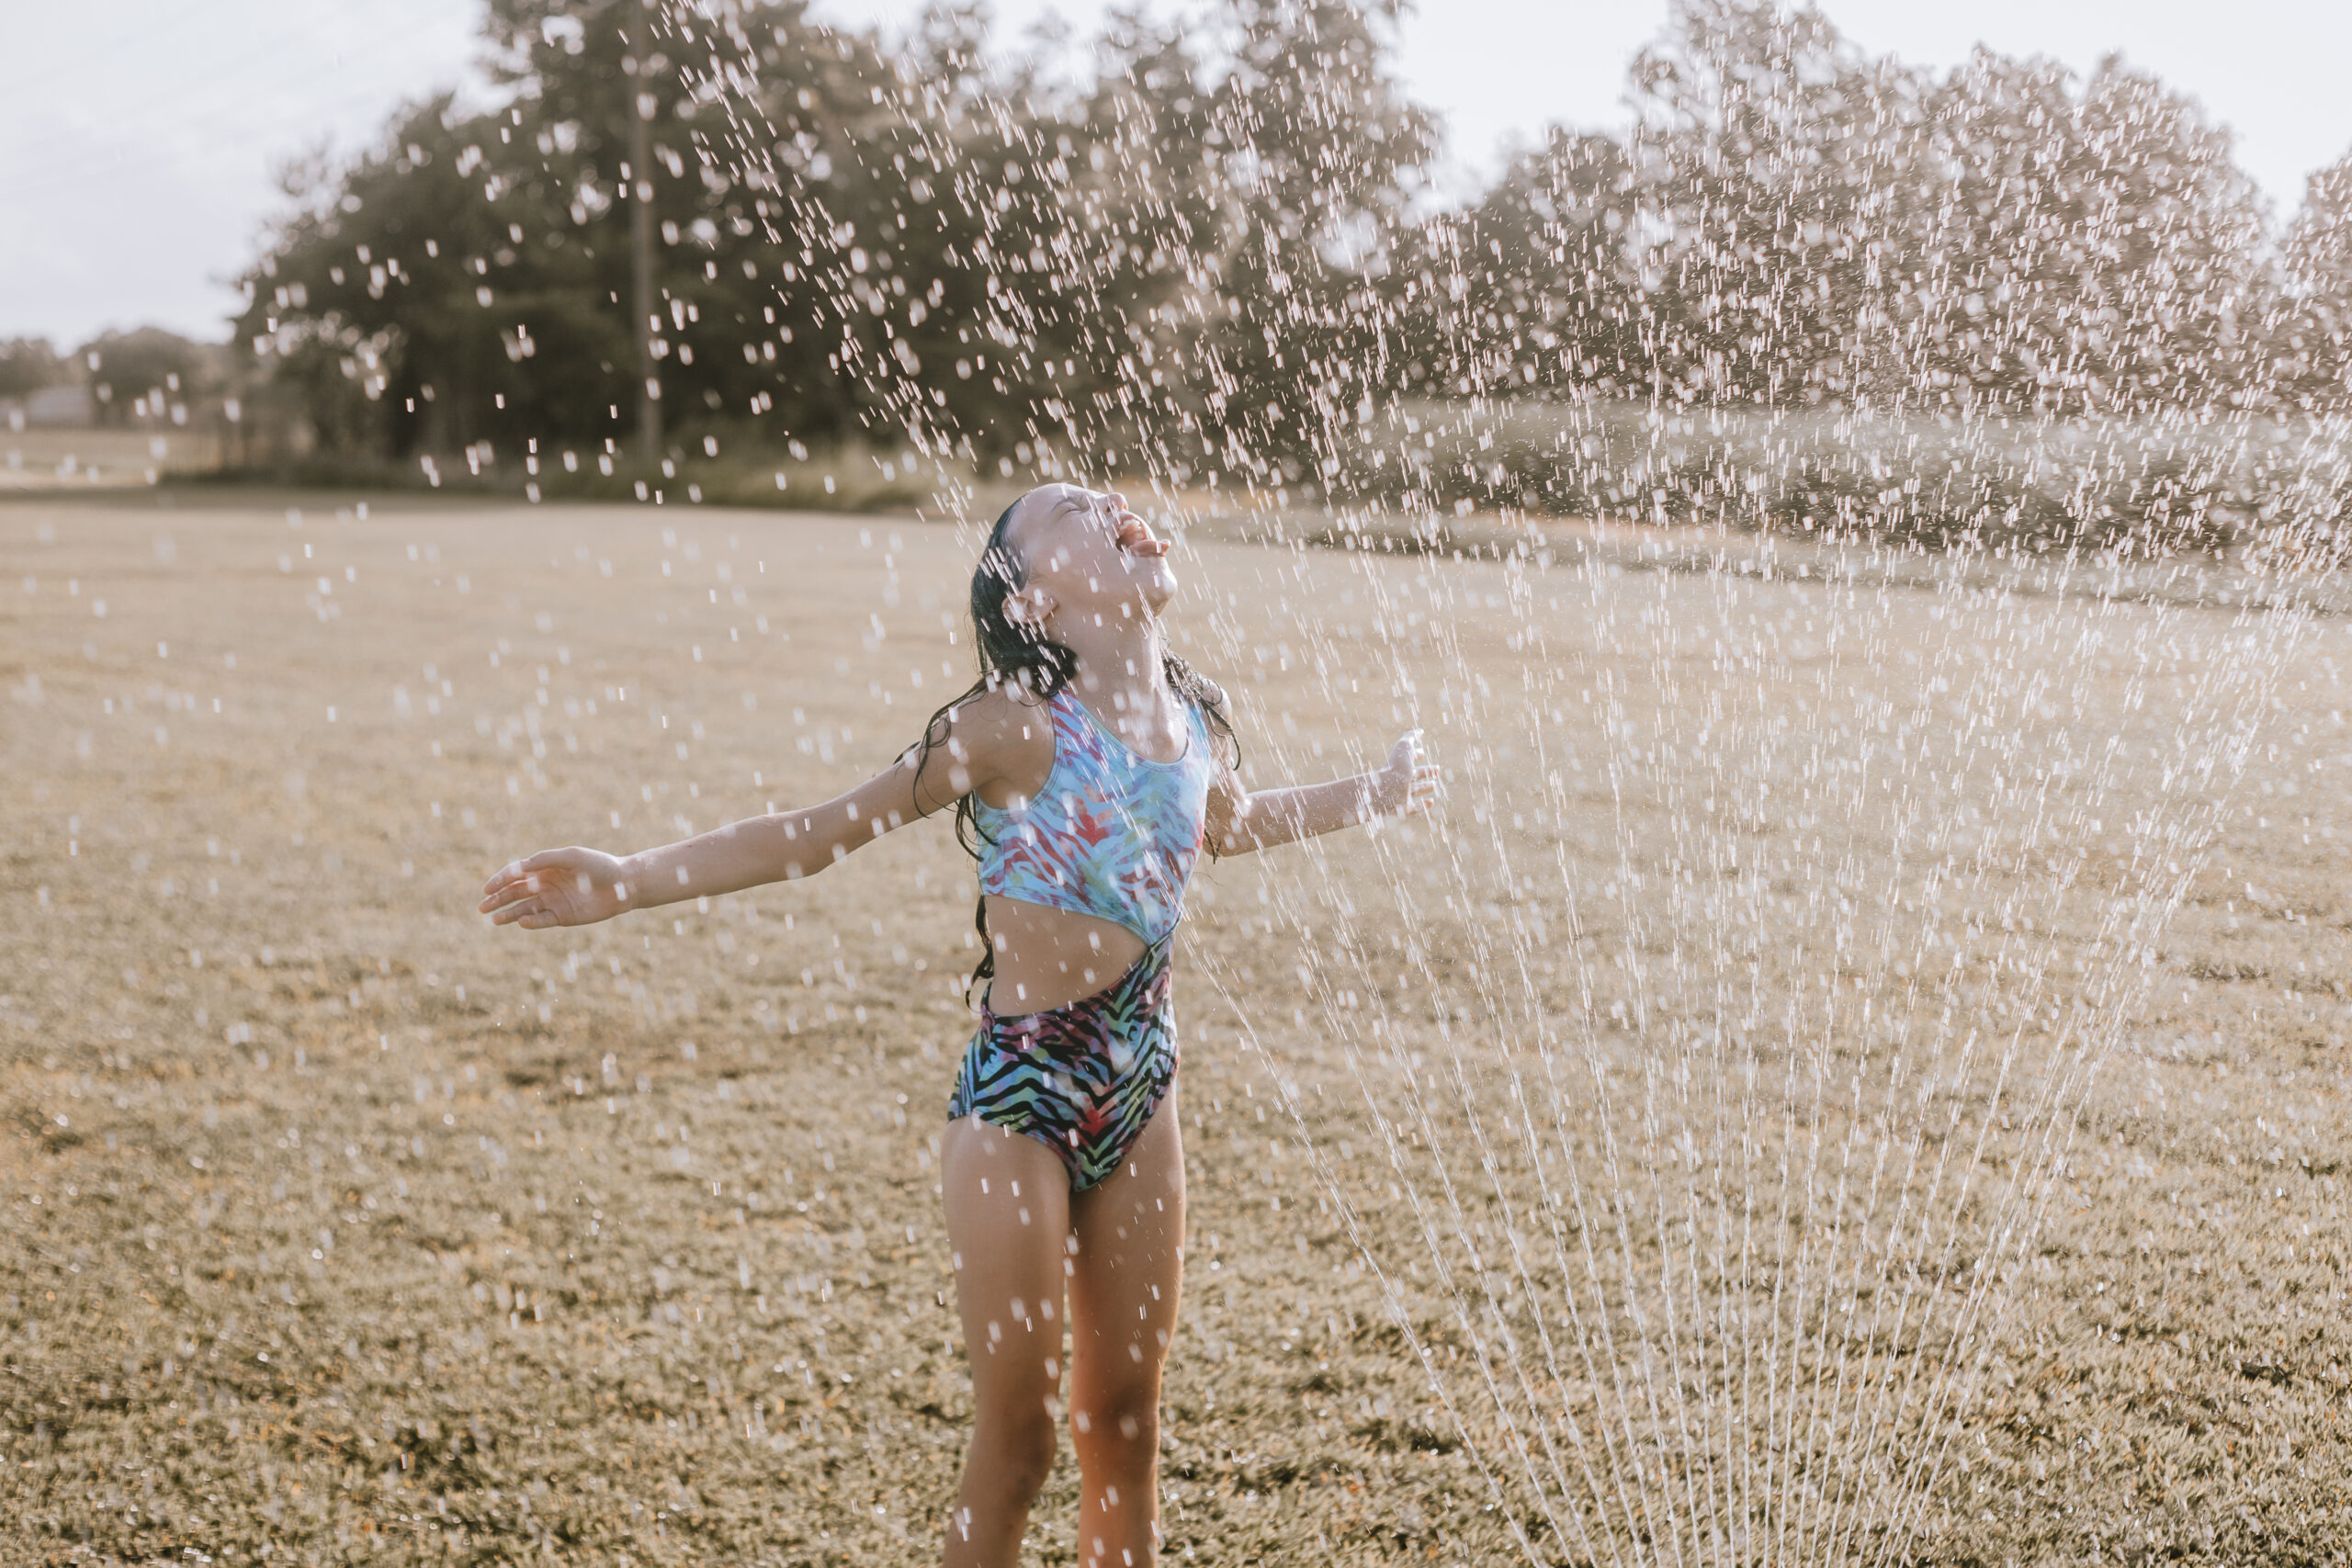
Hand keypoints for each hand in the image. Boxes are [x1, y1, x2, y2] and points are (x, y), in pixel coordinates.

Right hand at [480, 847, 632, 928]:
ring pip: (524, 909)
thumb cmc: (599, 865)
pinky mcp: (563, 917)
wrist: (623, 884)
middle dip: (498, 899)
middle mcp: (545, 885)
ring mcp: (553, 901)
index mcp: (545, 868)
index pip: (516, 874)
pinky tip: (522, 922)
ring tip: (494, 919)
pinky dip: (531, 922)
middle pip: (515, 893)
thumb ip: (546, 859)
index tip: (487, 888)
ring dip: (509, 914)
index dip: (500, 880)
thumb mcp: (572, 857)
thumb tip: (521, 866)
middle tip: (482, 907)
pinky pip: (542, 920)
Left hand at [1370, 730, 1439, 817]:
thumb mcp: (1403, 747)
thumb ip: (1411, 737)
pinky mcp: (1405, 808)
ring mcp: (1402, 795)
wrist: (1386, 790)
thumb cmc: (1395, 767)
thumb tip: (1420, 731)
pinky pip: (1416, 808)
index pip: (1409, 759)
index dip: (1416, 755)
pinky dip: (1424, 805)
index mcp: (1400, 766)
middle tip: (1437, 769)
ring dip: (1424, 787)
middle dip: (1425, 771)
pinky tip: (1431, 801)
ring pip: (1414, 791)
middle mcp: (1401, 781)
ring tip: (1433, 784)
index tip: (1422, 752)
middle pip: (1414, 775)